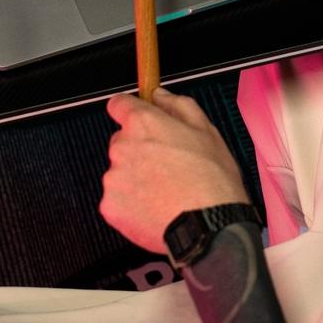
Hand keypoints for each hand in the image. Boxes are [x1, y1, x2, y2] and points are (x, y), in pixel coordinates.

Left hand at [99, 88, 249, 253]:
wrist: (209, 227)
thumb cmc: (211, 179)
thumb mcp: (206, 130)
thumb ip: (178, 105)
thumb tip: (160, 95)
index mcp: (144, 124)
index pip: (119, 104)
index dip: (130, 109)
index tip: (138, 116)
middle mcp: (123, 147)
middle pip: (122, 140)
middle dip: (139, 149)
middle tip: (166, 164)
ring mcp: (114, 179)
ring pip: (121, 171)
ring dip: (136, 177)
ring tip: (165, 190)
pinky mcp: (110, 207)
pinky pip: (118, 199)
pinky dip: (132, 203)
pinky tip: (156, 207)